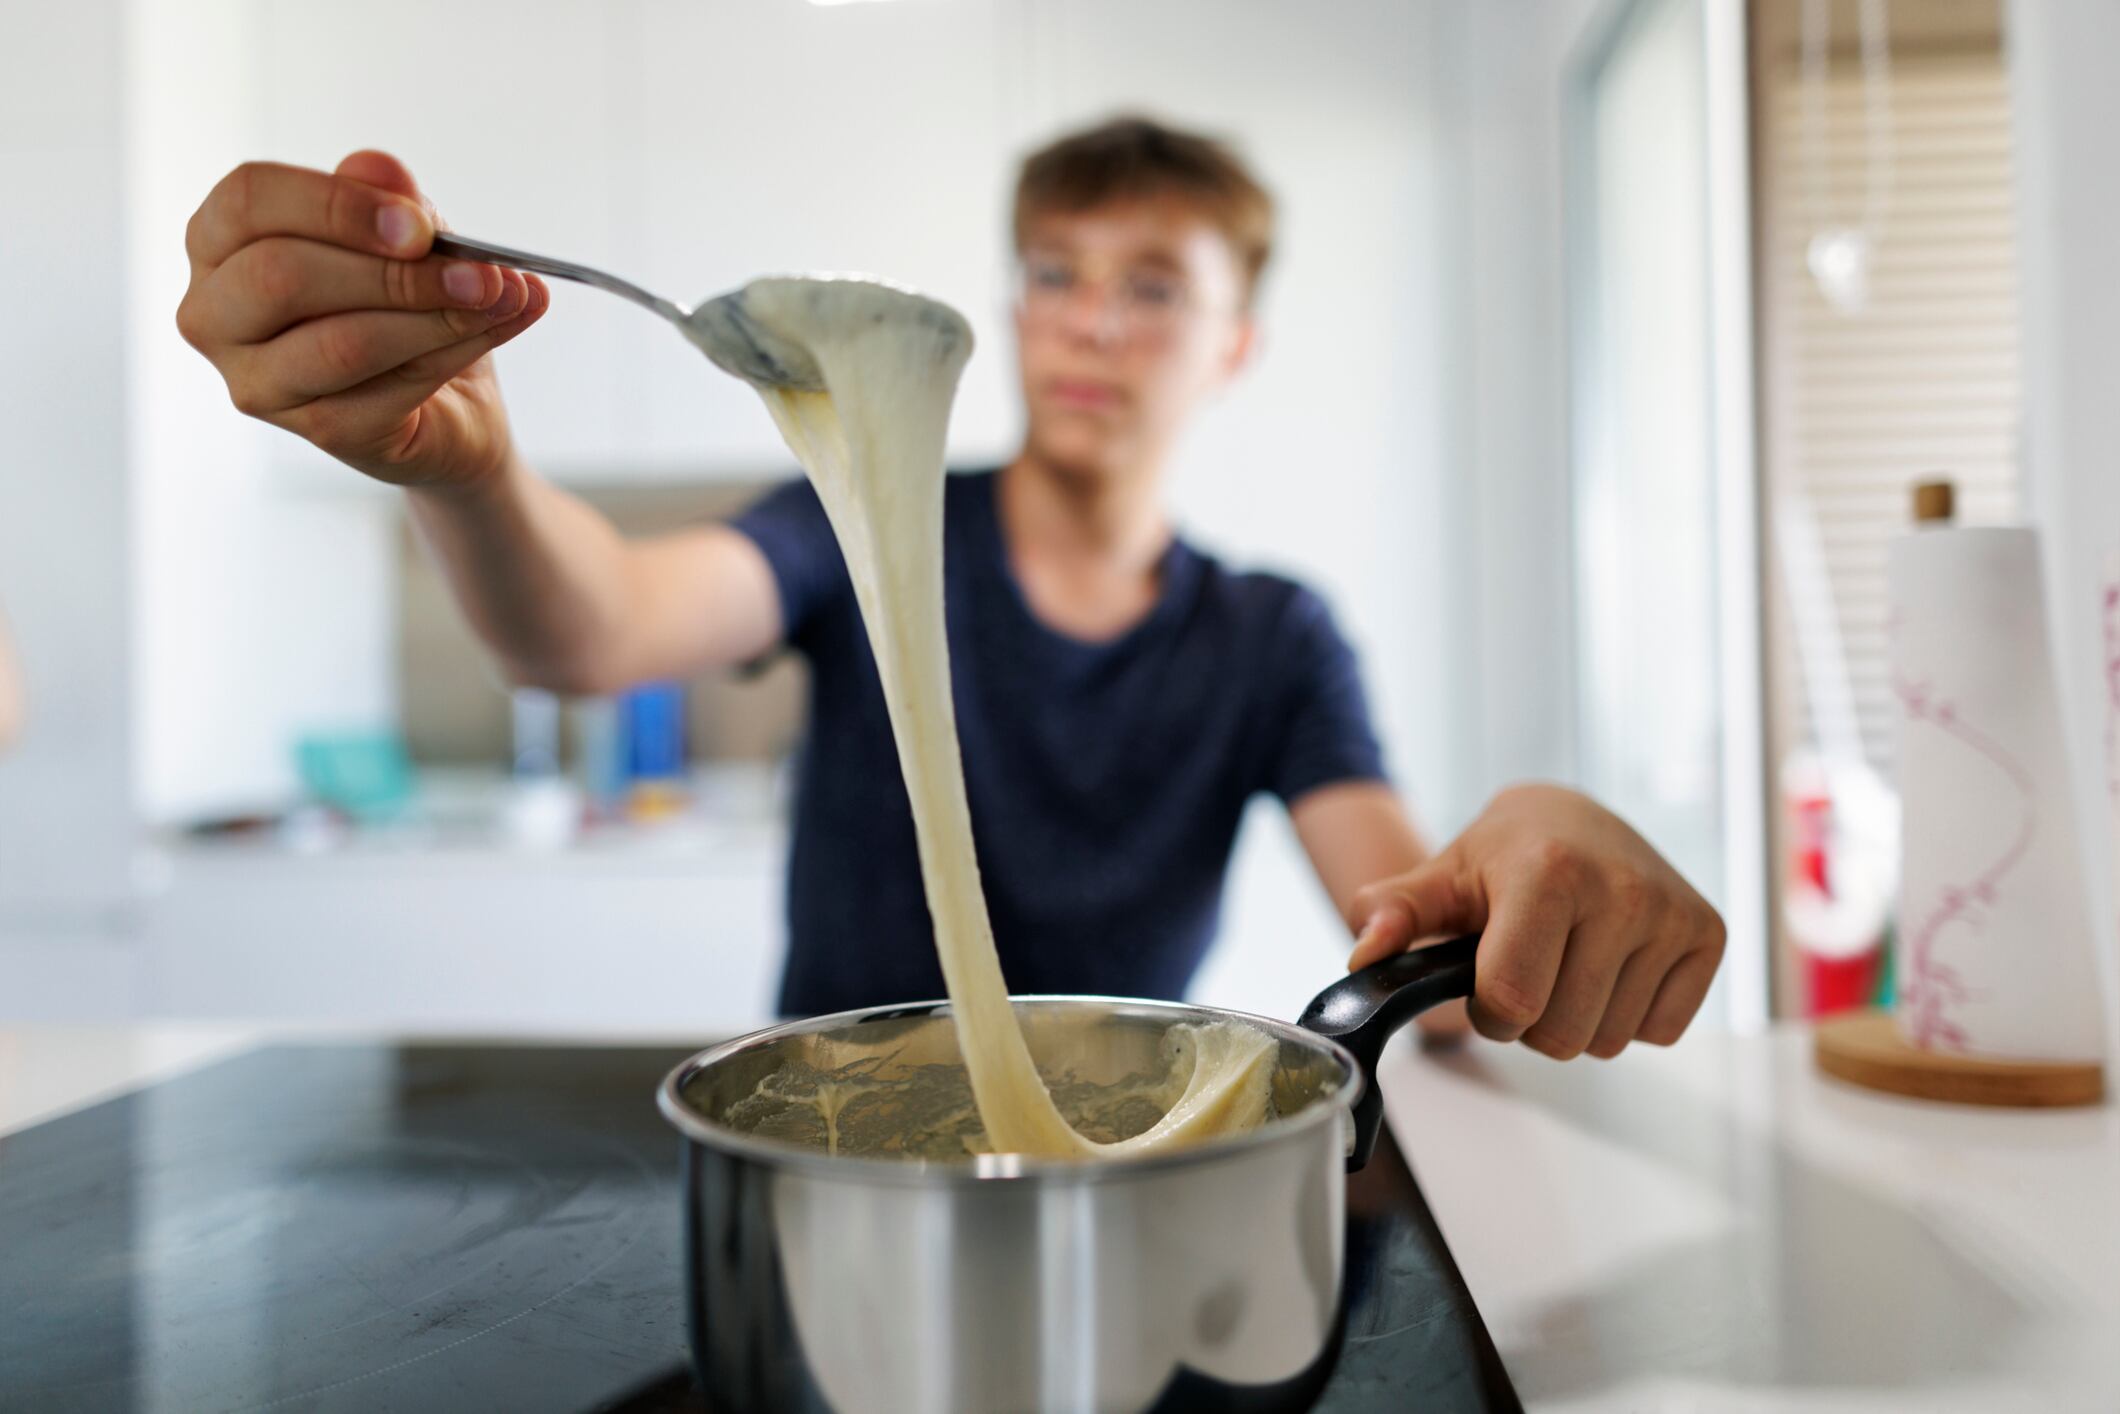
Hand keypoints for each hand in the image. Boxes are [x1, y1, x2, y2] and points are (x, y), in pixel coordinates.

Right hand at [176, 151, 550, 492]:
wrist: (450, 406)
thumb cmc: (406, 305)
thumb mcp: (406, 237)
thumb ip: (387, 200)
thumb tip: (382, 170)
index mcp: (221, 243)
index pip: (249, 200)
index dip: (335, 204)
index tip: (419, 223)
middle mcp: (216, 315)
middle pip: (282, 275)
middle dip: (394, 271)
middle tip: (479, 268)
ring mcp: (258, 383)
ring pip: (342, 342)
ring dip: (437, 316)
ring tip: (503, 293)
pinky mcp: (316, 431)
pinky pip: (389, 389)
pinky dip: (456, 351)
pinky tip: (501, 324)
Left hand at [1346, 784, 1724, 1058]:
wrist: (1574, 817)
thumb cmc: (1502, 854)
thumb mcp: (1440, 878)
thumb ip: (1392, 914)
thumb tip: (1364, 956)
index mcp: (1548, 873)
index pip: (1513, 1002)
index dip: (1487, 1011)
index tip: (1483, 977)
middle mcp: (1622, 890)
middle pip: (1562, 1034)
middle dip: (1529, 1020)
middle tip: (1527, 966)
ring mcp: (1672, 913)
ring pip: (1610, 1040)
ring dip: (1578, 1020)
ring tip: (1566, 961)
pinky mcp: (1708, 934)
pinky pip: (1660, 1031)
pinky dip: (1629, 1015)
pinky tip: (1610, 965)